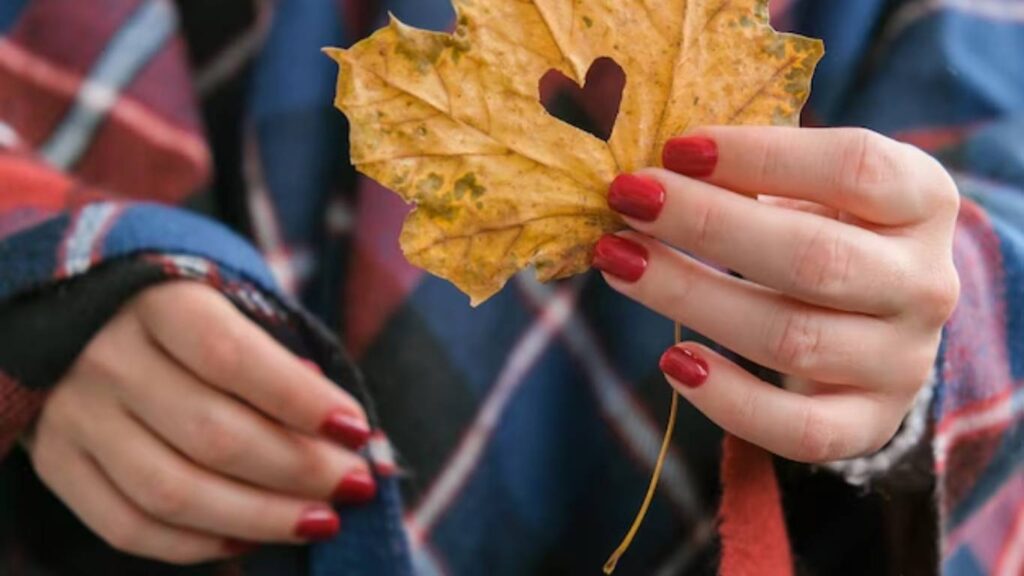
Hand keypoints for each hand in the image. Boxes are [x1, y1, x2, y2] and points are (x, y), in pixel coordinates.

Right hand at [25, 282, 375, 563]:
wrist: (77, 315)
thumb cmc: (190, 317)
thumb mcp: (235, 309)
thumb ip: (284, 362)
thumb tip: (348, 434)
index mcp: (159, 302)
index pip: (234, 359)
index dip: (302, 402)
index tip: (358, 431)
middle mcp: (108, 359)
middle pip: (213, 435)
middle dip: (299, 470)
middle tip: (354, 483)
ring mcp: (75, 416)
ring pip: (173, 492)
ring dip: (261, 517)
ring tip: (319, 519)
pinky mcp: (58, 465)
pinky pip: (128, 527)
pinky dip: (198, 544)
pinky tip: (251, 538)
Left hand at [596, 127, 959, 462]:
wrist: (876, 319)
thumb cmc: (824, 229)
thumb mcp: (811, 186)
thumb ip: (750, 172)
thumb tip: (653, 168)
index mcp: (923, 200)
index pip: (854, 168)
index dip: (761, 155)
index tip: (676, 149)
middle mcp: (925, 283)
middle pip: (813, 258)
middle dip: (707, 225)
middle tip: (628, 199)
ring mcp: (902, 361)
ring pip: (792, 339)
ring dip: (691, 298)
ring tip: (619, 263)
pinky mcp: (868, 423)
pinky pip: (799, 429)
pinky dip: (730, 400)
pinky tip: (673, 361)